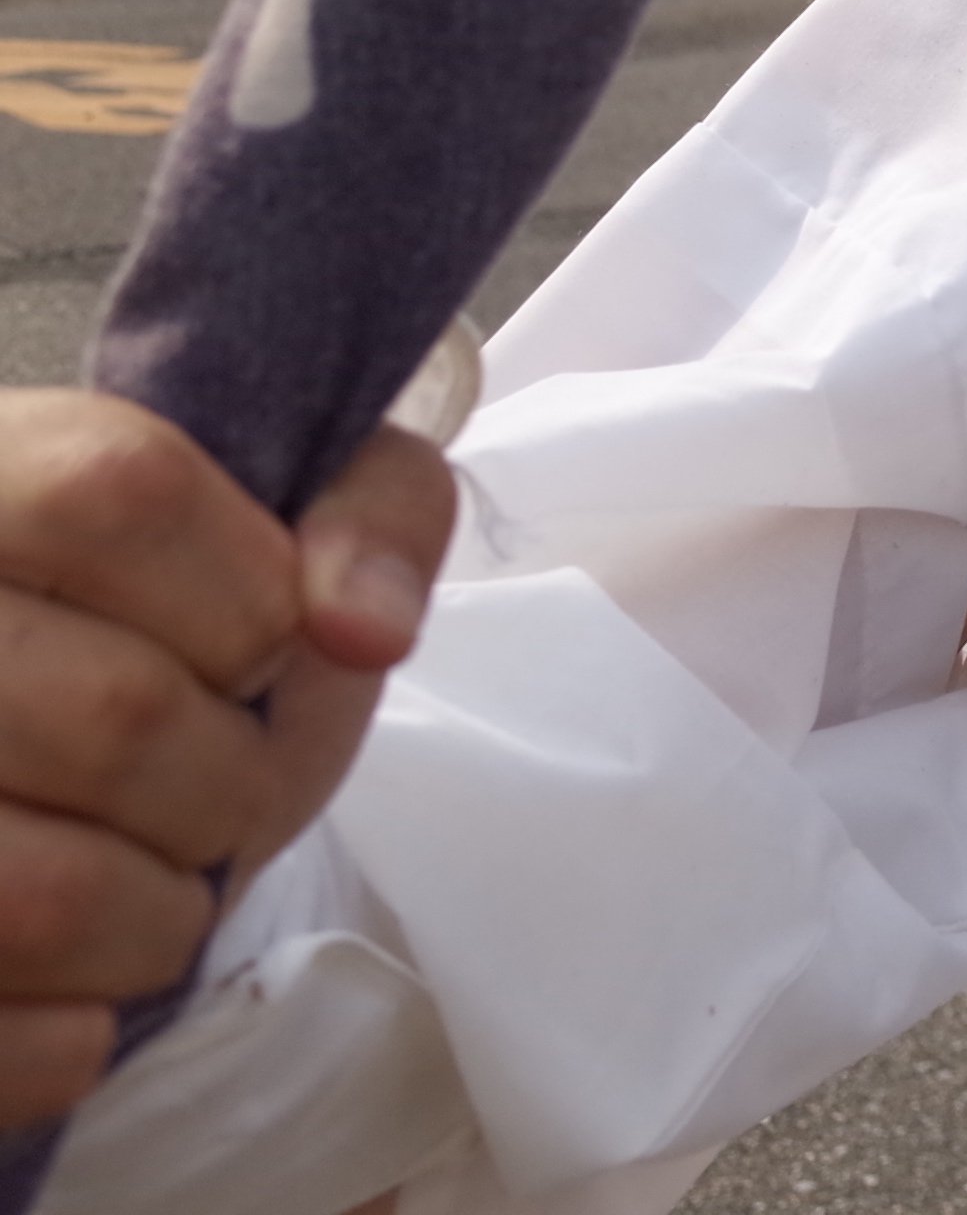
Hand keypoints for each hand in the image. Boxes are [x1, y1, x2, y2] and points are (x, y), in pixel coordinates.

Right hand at [0, 396, 451, 1128]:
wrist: (45, 750)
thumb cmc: (164, 636)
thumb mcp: (279, 525)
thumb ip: (366, 510)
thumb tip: (363, 625)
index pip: (115, 494)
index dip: (244, 593)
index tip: (261, 647)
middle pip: (112, 713)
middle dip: (228, 782)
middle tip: (217, 797)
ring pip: (43, 898)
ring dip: (156, 919)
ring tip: (151, 887)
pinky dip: (73, 1029)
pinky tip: (76, 976)